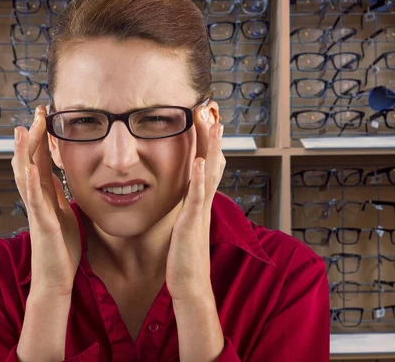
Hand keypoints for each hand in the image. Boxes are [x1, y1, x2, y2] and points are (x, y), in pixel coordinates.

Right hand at [11, 105, 80, 297]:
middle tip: (38, 111)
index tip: (45, 114)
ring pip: (25, 177)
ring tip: (23, 130)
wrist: (56, 278)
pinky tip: (31, 168)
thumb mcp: (62, 213)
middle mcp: (36, 199)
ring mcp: (36, 211)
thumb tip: (56, 175)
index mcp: (44, 195)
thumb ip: (57, 194)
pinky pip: (34, 201)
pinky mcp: (42, 225)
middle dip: (33, 136)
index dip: (41, 137)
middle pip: (29, 161)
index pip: (40, 159)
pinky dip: (31, 184)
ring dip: (24, 153)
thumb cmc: (60, 248)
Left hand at [166, 105, 224, 300]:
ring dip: (210, 147)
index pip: (207, 164)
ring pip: (210, 172)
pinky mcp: (193, 223)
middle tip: (211, 109)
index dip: (209, 141)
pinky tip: (200, 161)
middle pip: (213, 160)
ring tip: (211, 122)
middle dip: (211, 135)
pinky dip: (200, 178)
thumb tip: (181, 196)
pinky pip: (198, 197)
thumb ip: (184, 208)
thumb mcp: (184, 225)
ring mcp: (200, 211)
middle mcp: (204, 202)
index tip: (209, 119)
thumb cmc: (182, 257)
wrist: (190, 285)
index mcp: (199, 201)